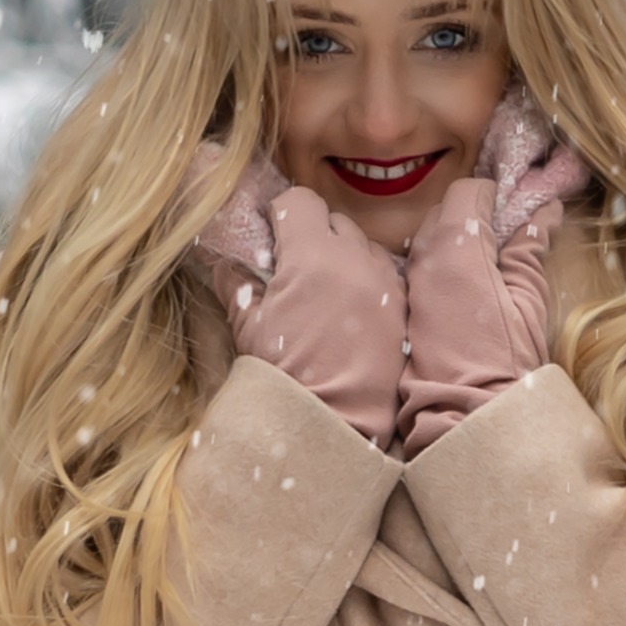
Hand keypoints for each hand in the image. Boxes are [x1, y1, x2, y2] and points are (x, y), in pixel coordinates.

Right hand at [200, 186, 408, 448]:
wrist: (336, 423)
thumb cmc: (285, 374)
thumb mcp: (249, 328)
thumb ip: (236, 286)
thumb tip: (222, 264)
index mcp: (312, 255)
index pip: (300, 201)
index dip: (282, 213)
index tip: (271, 234)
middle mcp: (354, 258)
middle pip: (333, 219)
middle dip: (312, 233)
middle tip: (293, 266)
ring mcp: (384, 281)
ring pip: (362, 245)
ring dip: (342, 254)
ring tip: (325, 290)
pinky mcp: (402, 307)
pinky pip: (384, 274)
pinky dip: (366, 280)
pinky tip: (350, 310)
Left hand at [396, 175, 564, 456]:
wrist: (466, 412)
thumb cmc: (506, 355)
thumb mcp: (529, 295)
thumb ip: (530, 246)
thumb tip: (543, 211)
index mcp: (456, 242)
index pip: (468, 191)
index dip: (495, 196)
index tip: (516, 211)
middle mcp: (423, 254)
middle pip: (445, 210)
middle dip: (475, 215)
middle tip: (507, 236)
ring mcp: (409, 280)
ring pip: (429, 237)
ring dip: (457, 239)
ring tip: (490, 265)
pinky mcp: (404, 306)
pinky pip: (422, 267)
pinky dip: (442, 264)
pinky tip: (467, 289)